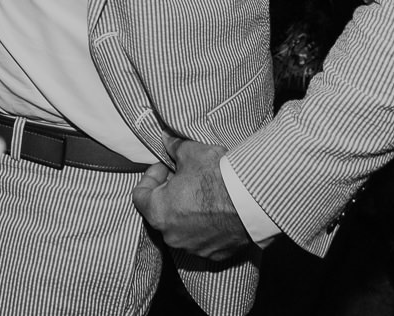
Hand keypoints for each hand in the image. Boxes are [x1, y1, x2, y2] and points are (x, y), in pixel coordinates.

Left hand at [132, 140, 254, 264]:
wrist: (253, 199)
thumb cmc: (217, 176)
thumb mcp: (191, 152)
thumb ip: (174, 147)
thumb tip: (167, 139)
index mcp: (158, 212)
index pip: (140, 195)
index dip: (151, 177)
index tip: (165, 166)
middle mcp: (172, 235)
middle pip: (161, 211)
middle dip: (170, 193)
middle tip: (184, 176)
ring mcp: (194, 247)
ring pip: (182, 226)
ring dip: (188, 211)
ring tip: (203, 193)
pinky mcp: (215, 254)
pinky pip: (204, 238)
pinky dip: (206, 225)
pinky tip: (218, 209)